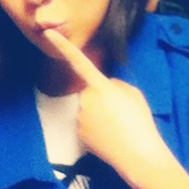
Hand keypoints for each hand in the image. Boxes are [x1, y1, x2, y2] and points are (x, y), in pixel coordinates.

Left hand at [43, 28, 188, 188]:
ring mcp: (80, 117)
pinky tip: (111, 136)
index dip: (63, 46)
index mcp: (100, 85)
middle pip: (90, 91)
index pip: (79, 61)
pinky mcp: (78, 134)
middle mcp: (85, 99)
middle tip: (121, 112)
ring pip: (88, 109)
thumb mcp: (133, 94)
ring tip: (118, 125)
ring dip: (100, 114)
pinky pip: (86, 125)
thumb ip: (115, 85)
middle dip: (101, 98)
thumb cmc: (139, 121)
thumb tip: (105, 88)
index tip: (49, 33)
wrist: (137, 155)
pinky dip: (97, 129)